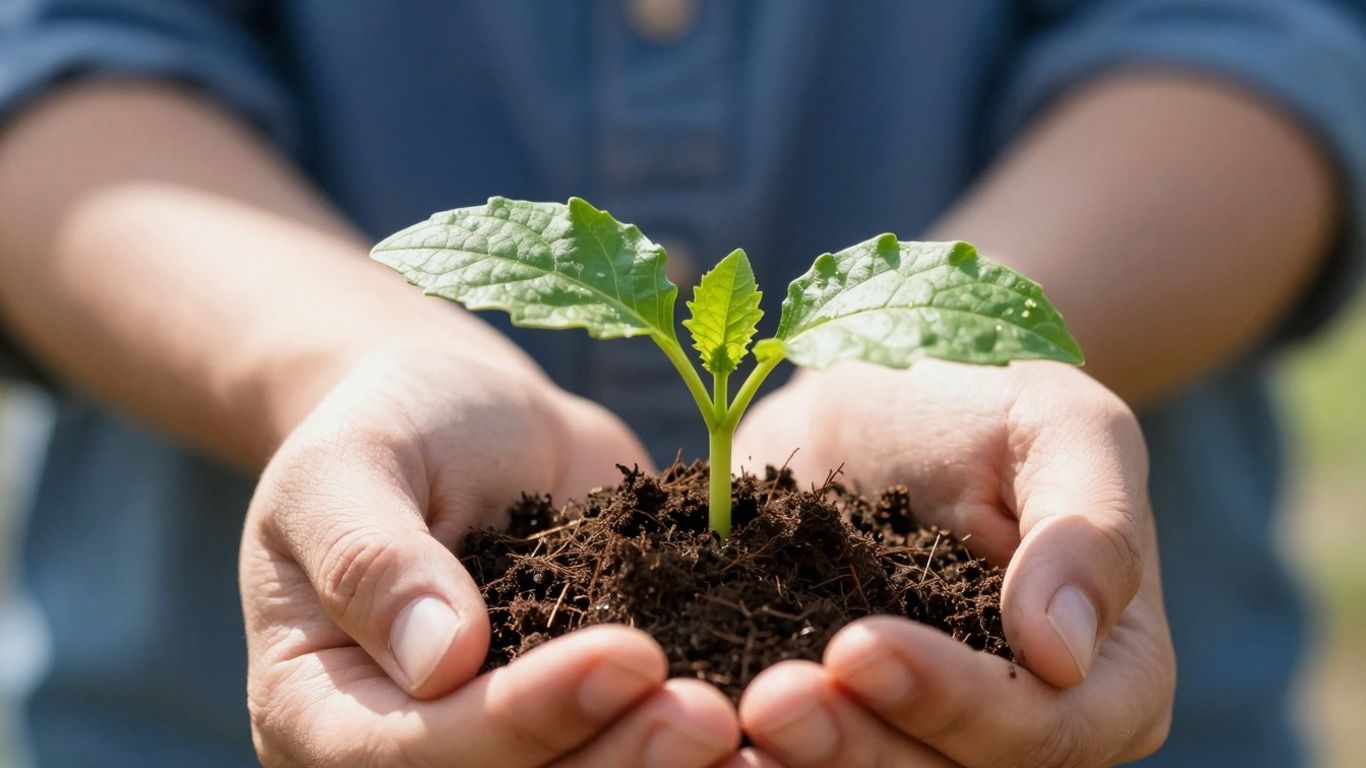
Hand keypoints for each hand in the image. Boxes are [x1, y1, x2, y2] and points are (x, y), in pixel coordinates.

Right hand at [240, 346, 740, 765]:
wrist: (469, 418)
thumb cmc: (393, 425)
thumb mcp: (351, 463)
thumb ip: (370, 555)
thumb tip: (438, 662)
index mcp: (321, 708)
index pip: (413, 751)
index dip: (522, 720)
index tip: (629, 654)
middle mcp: (410, 748)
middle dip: (614, 763)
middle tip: (710, 715)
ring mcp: (501, 739)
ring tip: (751, 726)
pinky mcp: (578, 717)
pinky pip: (625, 744)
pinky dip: (692, 750)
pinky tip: (768, 723)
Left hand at [732, 360, 1174, 766]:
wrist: (882, 400)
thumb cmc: (989, 402)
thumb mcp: (1062, 427)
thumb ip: (1087, 529)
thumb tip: (1062, 654)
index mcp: (1107, 678)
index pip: (1044, 727)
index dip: (954, 702)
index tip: (858, 645)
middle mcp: (1023, 728)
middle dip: (858, 746)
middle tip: (771, 699)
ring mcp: (929, 731)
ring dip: (804, 762)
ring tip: (734, 717)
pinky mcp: (847, 717)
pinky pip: (810, 753)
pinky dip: (760, 752)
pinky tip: (703, 727)